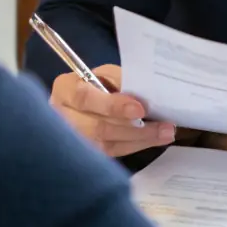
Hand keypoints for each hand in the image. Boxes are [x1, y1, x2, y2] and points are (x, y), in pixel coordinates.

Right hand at [50, 64, 175, 158]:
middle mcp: (62, 117)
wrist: (78, 103)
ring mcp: (70, 140)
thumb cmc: (94, 83)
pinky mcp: (83, 153)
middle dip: (134, 129)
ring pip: (105, 145)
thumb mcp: (104, 73)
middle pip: (97, 128)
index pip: (85, 98)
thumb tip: (145, 96)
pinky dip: (134, 146)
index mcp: (65, 89)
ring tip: (164, 134)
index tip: (140, 109)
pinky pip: (110, 154)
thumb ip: (120, 81)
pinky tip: (152, 140)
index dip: (113, 105)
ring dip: (139, 140)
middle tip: (163, 127)